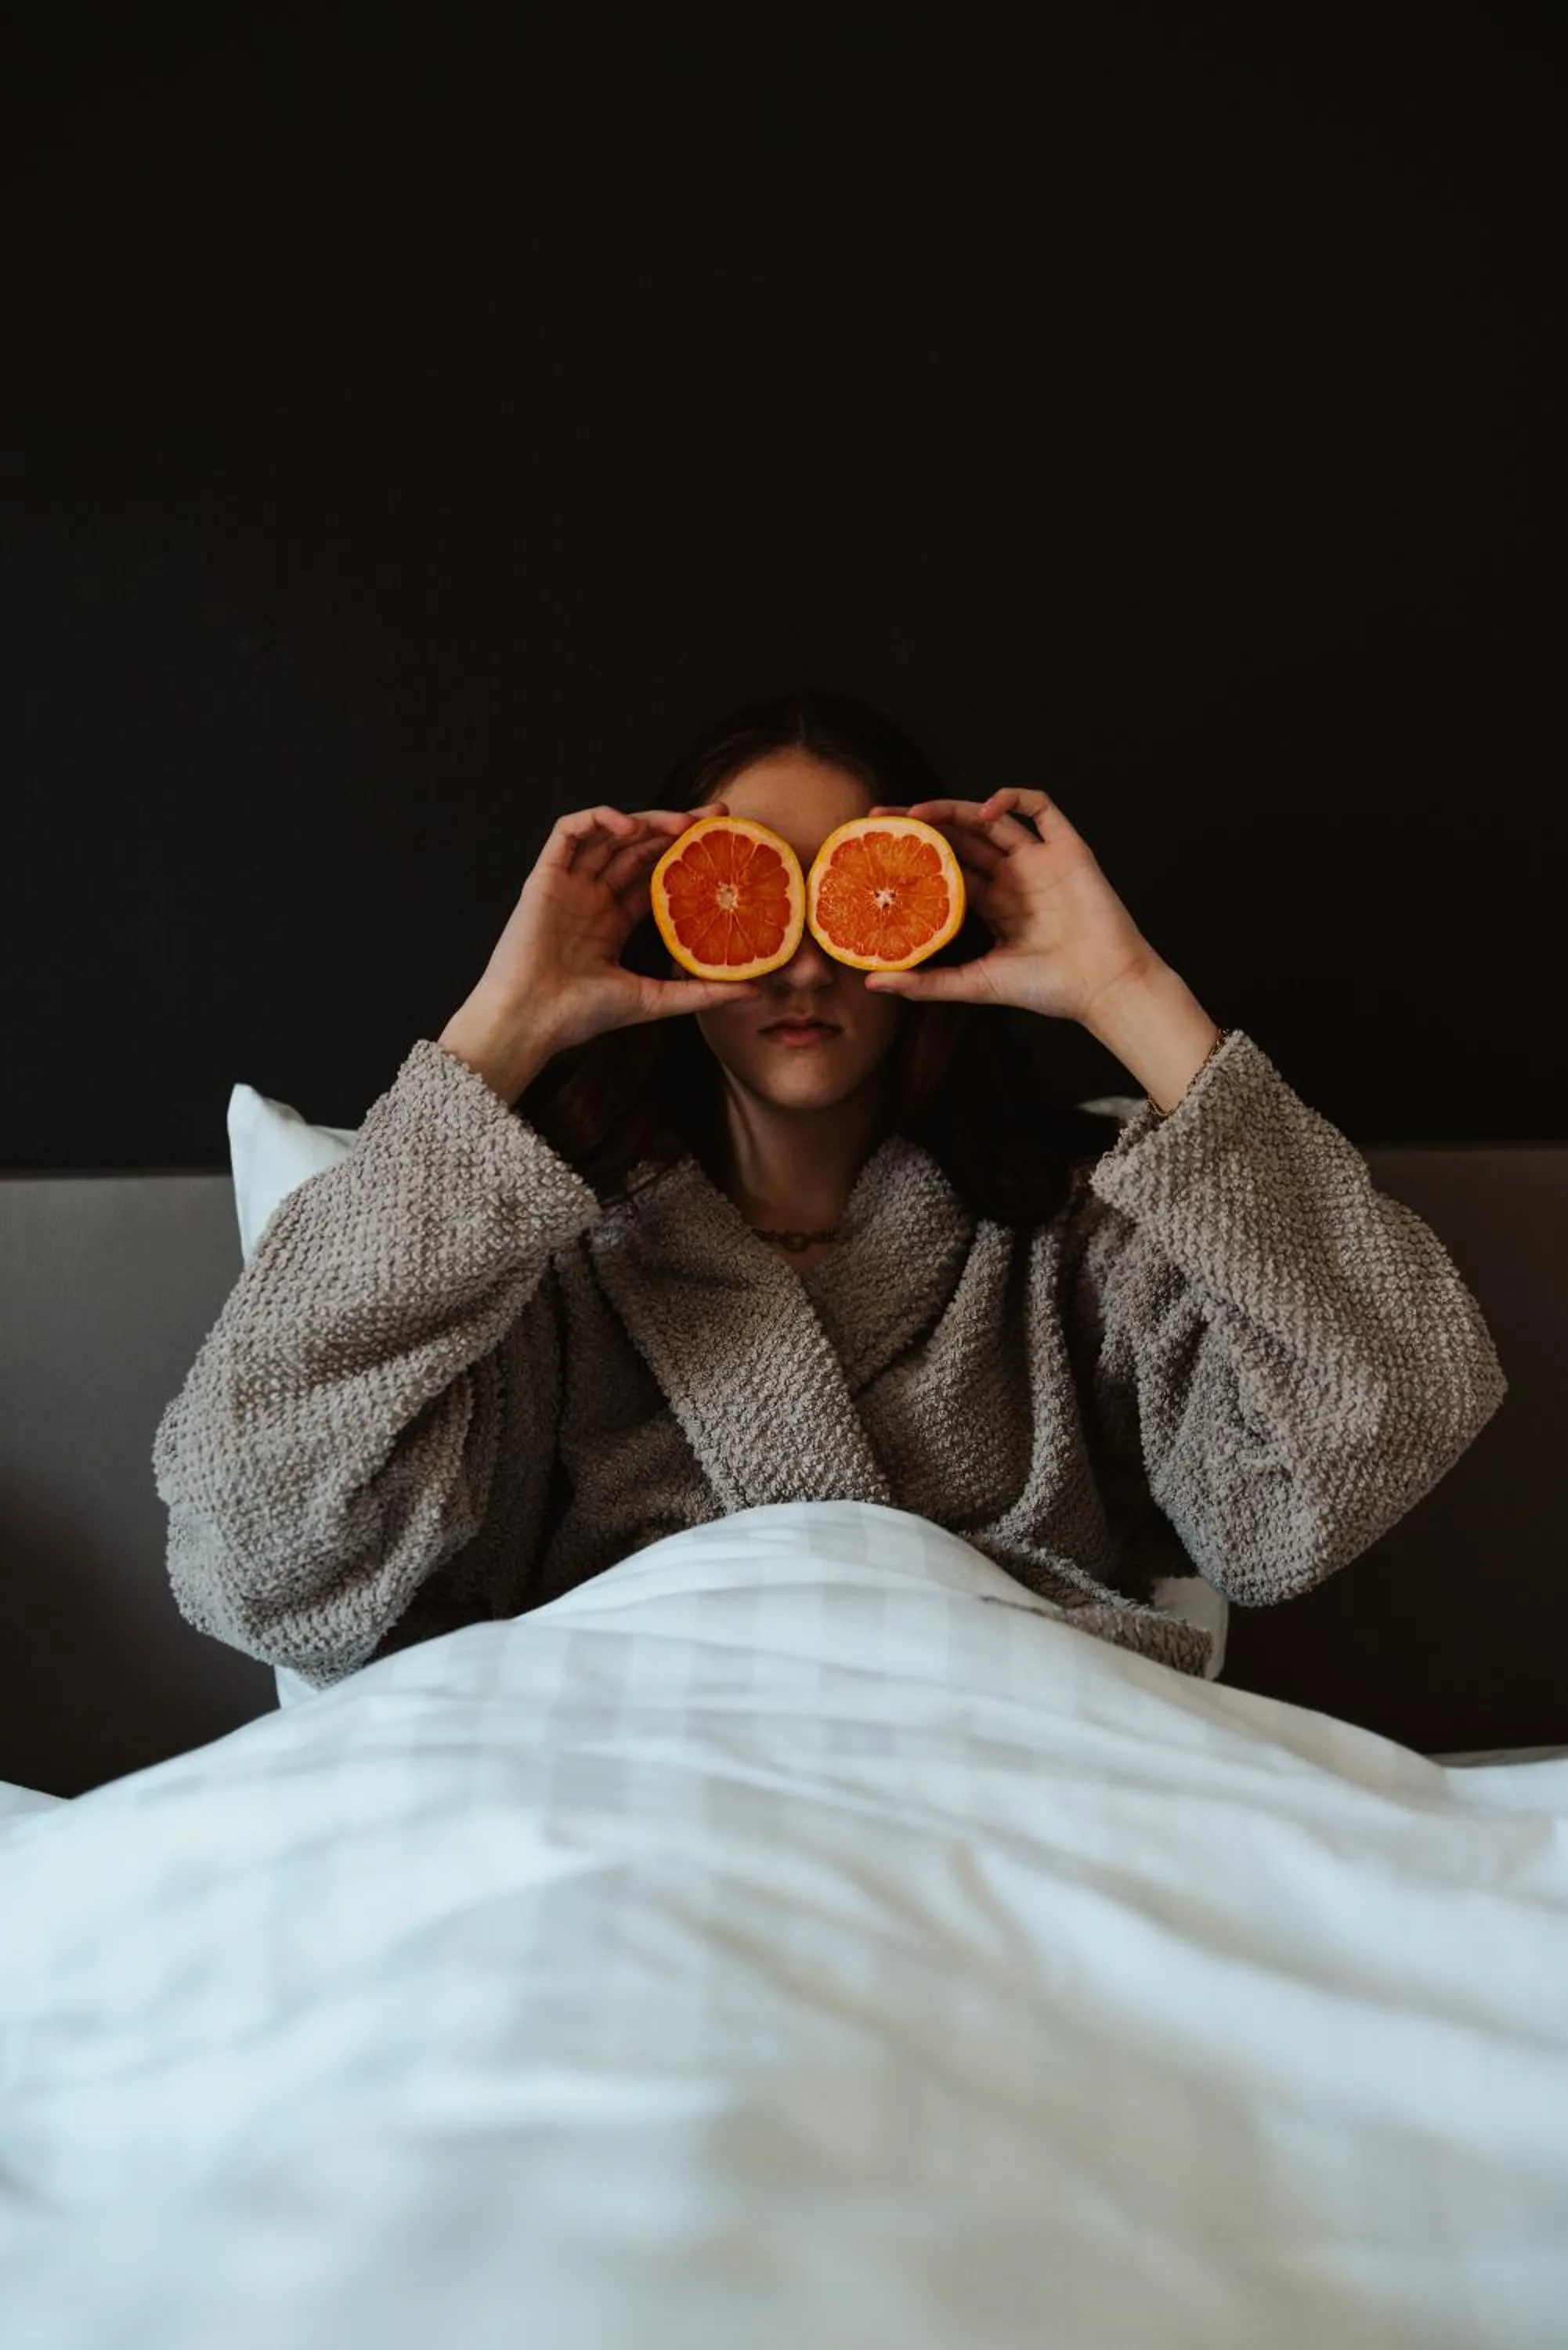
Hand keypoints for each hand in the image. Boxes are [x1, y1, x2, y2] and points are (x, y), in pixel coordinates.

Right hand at [463, 800, 764, 1056]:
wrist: (532, 1020)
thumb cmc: (583, 1015)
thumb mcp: (655, 999)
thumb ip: (702, 991)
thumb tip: (758, 991)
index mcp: (613, 921)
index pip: (657, 876)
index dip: (688, 857)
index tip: (726, 844)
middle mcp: (592, 897)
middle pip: (639, 848)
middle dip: (676, 827)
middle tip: (718, 816)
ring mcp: (568, 885)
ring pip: (609, 834)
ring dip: (645, 821)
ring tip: (682, 823)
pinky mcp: (544, 876)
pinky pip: (568, 831)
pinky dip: (597, 818)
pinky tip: (629, 826)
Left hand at [861, 787, 1159, 1024]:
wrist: (1103, 986)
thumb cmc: (1047, 989)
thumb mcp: (976, 984)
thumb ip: (927, 982)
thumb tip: (873, 982)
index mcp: (991, 905)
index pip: (944, 870)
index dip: (913, 858)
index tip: (875, 851)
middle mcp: (1012, 878)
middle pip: (960, 839)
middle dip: (921, 826)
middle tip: (879, 820)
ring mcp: (1039, 861)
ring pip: (991, 820)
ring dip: (954, 809)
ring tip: (917, 813)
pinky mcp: (1067, 848)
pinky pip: (1041, 808)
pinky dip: (1012, 799)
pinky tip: (985, 811)